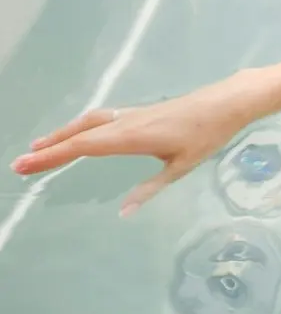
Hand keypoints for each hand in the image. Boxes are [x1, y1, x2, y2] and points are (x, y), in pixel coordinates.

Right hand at [11, 76, 260, 214]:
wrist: (227, 101)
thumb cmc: (208, 134)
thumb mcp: (181, 166)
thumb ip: (150, 188)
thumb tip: (123, 212)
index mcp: (132, 136)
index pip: (83, 146)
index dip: (52, 156)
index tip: (26, 164)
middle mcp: (126, 122)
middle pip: (79, 134)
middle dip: (49, 148)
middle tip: (20, 163)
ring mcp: (133, 114)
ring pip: (89, 122)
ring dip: (63, 134)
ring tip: (40, 148)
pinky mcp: (140, 111)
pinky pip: (102, 118)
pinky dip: (82, 126)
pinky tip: (78, 134)